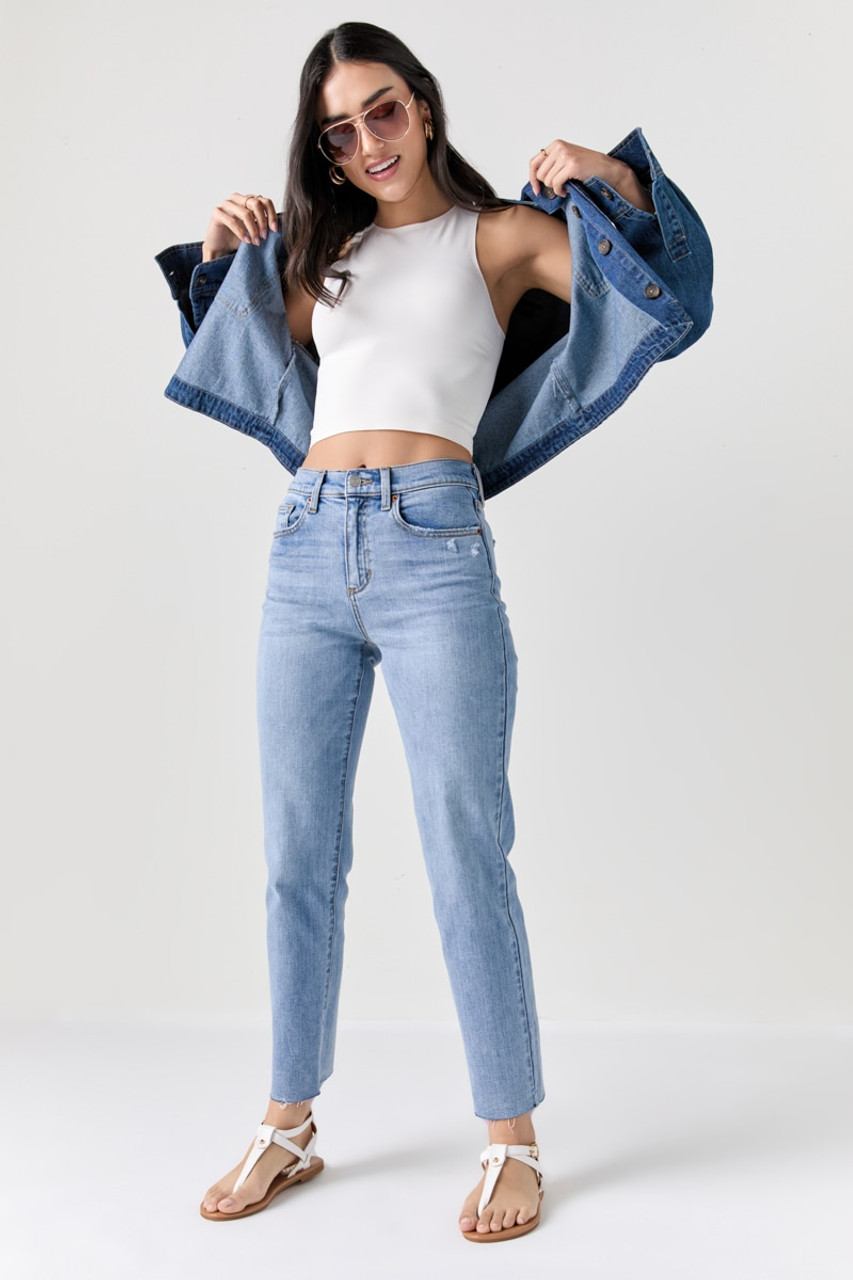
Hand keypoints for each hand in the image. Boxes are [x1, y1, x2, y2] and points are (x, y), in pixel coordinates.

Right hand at [202, 192, 277, 261]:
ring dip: (253, 229)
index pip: (264, 201)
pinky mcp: (217, 212)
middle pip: (256, 203)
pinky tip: (246, 241)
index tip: (274, 230)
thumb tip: (278, 227)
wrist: (221, 247)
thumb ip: (263, 225)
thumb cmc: (238, 238)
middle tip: (264, 236)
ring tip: (256, 242)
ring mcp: (226, 204)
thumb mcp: (255, 230)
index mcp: (248, 201)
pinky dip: (241, 232)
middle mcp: (238, 199)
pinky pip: (231, 220)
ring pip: (245, 213)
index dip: (271, 214)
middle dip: (263, 222)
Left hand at [529, 142, 651, 209]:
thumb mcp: (566, 160)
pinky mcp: (571, 165)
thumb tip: (534, 180)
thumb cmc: (587, 167)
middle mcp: (559, 147)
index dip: (532, 178)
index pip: (534, 162)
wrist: (606, 168)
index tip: (536, 189)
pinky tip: (567, 190)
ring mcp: (565, 155)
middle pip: (539, 174)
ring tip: (565, 187)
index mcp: (556, 145)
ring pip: (547, 180)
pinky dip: (560, 191)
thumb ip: (552, 165)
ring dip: (555, 188)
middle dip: (547, 185)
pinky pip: (555, 184)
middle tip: (558, 187)